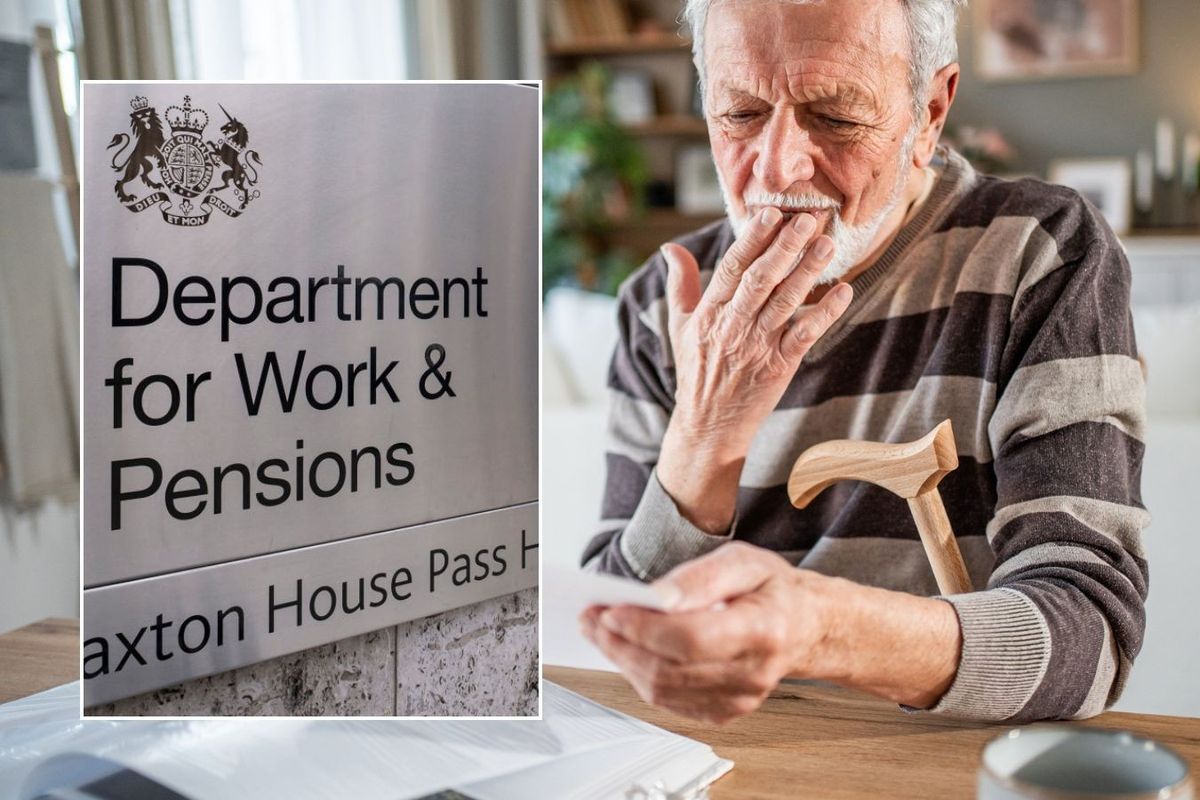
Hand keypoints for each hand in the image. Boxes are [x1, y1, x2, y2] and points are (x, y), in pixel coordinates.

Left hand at [581, 542, 824, 723]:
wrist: (805, 627)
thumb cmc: (773, 591)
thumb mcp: (745, 561)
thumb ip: (701, 576)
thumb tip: (658, 595)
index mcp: (764, 630)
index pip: (690, 640)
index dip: (643, 629)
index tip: (610, 610)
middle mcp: (753, 672)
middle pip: (669, 670)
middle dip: (620, 644)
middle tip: (591, 618)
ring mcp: (739, 698)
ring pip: (663, 690)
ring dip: (622, 660)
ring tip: (600, 631)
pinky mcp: (725, 711)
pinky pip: (669, 701)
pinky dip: (640, 676)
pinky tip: (628, 651)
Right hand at [656, 210, 852, 532]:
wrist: (708, 426)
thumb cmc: (696, 372)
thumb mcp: (679, 327)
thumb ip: (680, 285)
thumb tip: (670, 249)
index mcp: (708, 314)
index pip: (730, 269)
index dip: (750, 241)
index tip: (769, 214)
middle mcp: (732, 327)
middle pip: (760, 280)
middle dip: (785, 247)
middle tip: (808, 219)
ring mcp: (756, 346)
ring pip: (785, 302)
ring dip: (808, 271)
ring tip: (828, 244)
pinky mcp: (779, 366)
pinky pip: (805, 334)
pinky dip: (826, 313)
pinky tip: (844, 291)